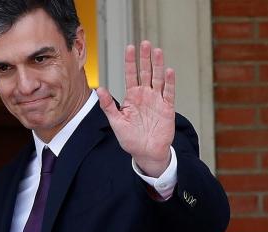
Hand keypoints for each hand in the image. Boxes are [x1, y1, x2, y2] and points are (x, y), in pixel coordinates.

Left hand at [97, 41, 174, 176]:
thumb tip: (99, 89)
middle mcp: (145, 95)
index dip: (130, 61)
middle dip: (145, 58)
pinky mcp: (167, 108)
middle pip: (146, 72)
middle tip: (145, 43)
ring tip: (157, 51)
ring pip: (158, 79)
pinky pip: (169, 93)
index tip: (130, 47)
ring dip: (158, 65)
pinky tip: (168, 71)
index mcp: (132, 96)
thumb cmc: (130, 139)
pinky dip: (169, 83)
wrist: (146, 153)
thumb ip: (108, 105)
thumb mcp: (116, 122)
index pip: (131, 75)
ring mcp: (157, 100)